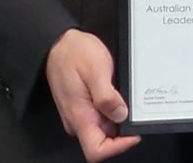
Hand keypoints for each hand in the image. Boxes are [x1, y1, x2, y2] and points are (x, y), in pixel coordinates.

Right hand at [44, 29, 140, 161]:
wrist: (59, 42)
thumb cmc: (74, 53)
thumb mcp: (96, 71)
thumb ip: (107, 97)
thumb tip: (121, 115)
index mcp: (79, 116)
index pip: (96, 151)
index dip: (117, 147)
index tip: (133, 133)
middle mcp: (77, 120)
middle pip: (103, 140)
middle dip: (121, 128)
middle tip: (133, 106)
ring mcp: (79, 113)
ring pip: (103, 127)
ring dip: (117, 116)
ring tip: (123, 94)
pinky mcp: (82, 106)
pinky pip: (100, 115)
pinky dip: (111, 108)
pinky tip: (116, 92)